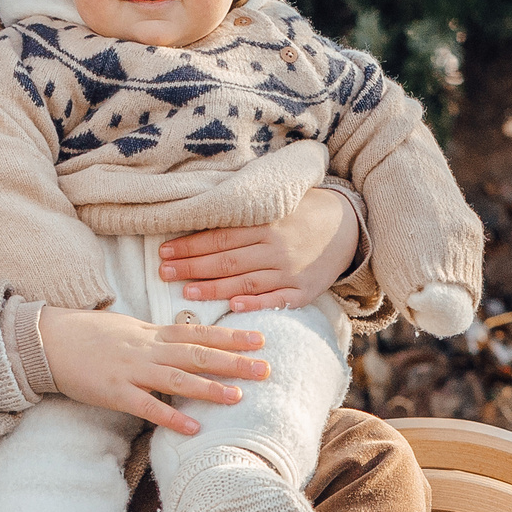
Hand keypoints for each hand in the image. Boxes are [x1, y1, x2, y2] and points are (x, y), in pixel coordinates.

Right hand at [38, 308, 269, 436]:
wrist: (47, 341)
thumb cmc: (85, 334)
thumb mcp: (125, 328)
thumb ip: (153, 337)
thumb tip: (179, 342)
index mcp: (150, 334)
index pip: (198, 333)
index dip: (230, 336)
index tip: (259, 339)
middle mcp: (146, 349)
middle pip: (197, 354)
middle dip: (233, 361)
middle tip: (265, 368)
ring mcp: (130, 371)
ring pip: (177, 378)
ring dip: (209, 388)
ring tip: (238, 396)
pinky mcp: (113, 392)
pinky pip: (146, 406)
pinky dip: (170, 417)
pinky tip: (192, 429)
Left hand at [156, 186, 359, 310]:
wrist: (349, 226)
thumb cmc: (303, 212)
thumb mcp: (276, 202)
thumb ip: (244, 210)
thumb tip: (201, 206)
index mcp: (265, 223)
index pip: (219, 236)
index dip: (189, 245)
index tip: (165, 251)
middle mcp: (275, 247)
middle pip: (225, 261)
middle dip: (191, 268)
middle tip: (163, 273)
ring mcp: (290, 271)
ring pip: (244, 283)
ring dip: (212, 289)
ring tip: (186, 292)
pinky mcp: (304, 291)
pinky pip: (276, 301)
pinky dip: (255, 305)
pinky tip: (233, 308)